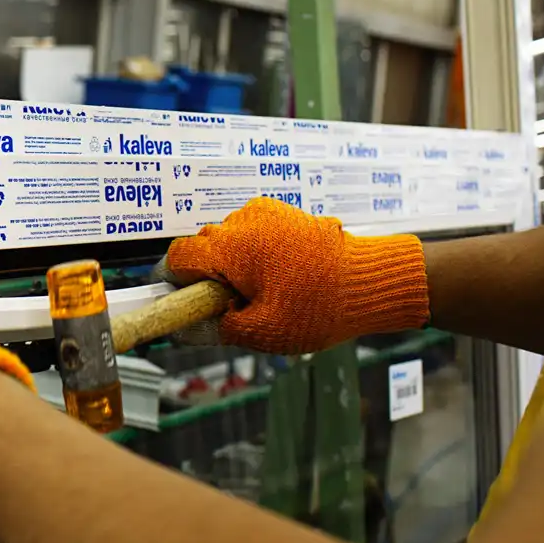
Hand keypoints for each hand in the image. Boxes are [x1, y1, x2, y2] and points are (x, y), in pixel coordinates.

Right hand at [159, 198, 428, 353]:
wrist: (370, 281)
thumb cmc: (317, 308)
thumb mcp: (260, 331)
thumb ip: (213, 328)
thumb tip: (182, 329)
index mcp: (231, 247)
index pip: (178, 257)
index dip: (173, 282)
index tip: (181, 302)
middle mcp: (242, 221)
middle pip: (202, 247)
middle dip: (207, 276)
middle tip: (230, 306)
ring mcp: (264, 211)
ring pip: (226, 239)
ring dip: (231, 263)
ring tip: (260, 292)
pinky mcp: (282, 211)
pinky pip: (250, 231)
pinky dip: (253, 251)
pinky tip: (277, 275)